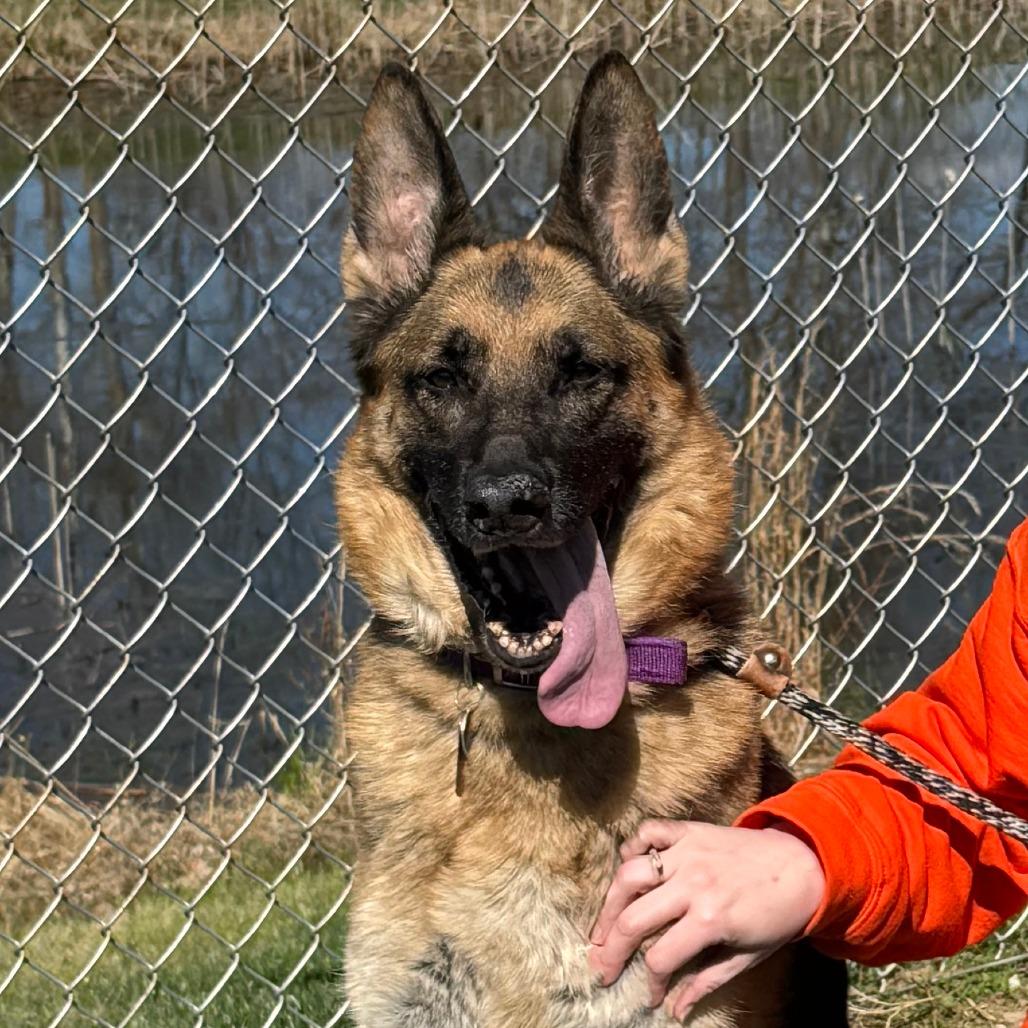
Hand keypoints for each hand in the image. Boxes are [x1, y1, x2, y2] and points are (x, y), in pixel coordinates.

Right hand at [587, 820, 824, 1020]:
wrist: (804, 865)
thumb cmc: (778, 917)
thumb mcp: (748, 957)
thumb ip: (706, 981)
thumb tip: (674, 1011)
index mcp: (709, 920)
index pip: (660, 958)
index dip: (650, 982)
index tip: (650, 995)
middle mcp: (691, 884)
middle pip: (633, 919)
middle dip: (611, 949)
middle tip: (600, 967)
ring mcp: (686, 853)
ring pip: (629, 874)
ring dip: (609, 903)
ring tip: (601, 925)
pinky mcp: (688, 831)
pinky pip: (648, 832)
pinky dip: (632, 846)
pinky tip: (627, 866)